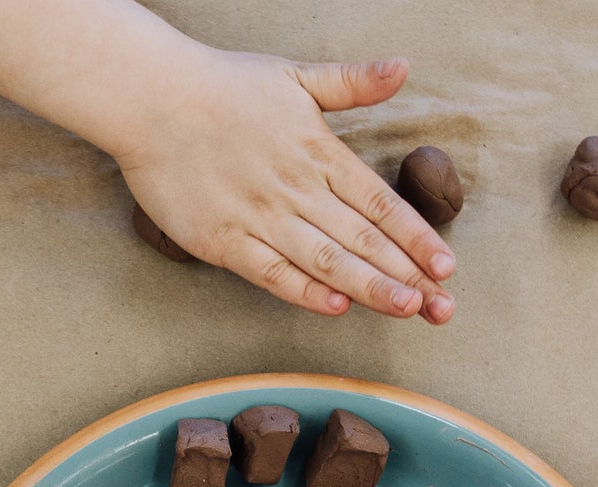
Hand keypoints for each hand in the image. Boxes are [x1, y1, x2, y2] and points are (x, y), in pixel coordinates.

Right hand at [116, 51, 454, 322]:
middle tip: (442, 307)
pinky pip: (271, 273)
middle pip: (362, 239)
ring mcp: (259, 217)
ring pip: (325, 261)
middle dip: (407, 275)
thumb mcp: (295, 75)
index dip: (417, 237)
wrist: (151, 99)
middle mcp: (296, 189)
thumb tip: (402, 68)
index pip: (380, 204)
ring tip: (406, 308)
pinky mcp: (223, 240)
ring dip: (369, 287)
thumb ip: (352, 82)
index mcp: (319, 153)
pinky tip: (336, 307)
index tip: (446, 265)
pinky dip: (304, 291)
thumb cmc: (222, 86)